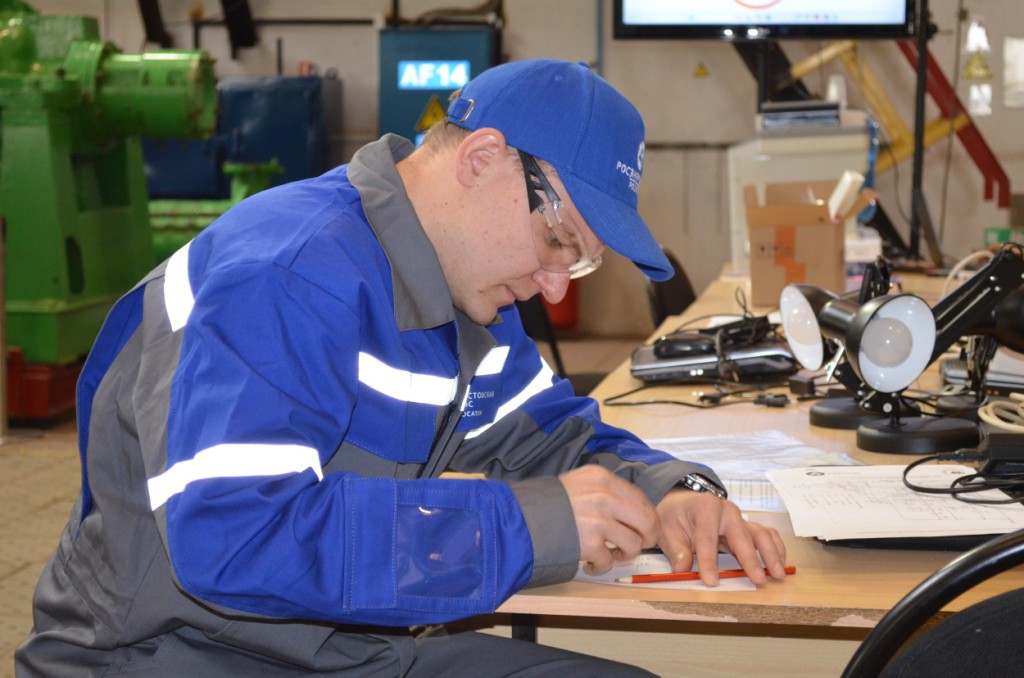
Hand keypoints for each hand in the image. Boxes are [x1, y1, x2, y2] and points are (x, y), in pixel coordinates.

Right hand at [558, 465, 659, 575]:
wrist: (520, 518)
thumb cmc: (548, 503)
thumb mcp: (577, 483)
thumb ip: (604, 491)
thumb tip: (632, 510)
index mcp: (602, 478)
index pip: (641, 498)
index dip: (647, 517)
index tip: (644, 528)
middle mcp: (604, 496)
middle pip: (647, 520)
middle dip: (647, 537)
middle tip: (638, 544)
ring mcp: (598, 520)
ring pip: (633, 544)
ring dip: (623, 554)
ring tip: (608, 554)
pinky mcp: (589, 544)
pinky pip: (609, 561)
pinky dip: (601, 566)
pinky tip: (589, 562)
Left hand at [656, 489, 786, 585]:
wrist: (683, 503)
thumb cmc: (676, 516)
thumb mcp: (667, 530)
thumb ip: (676, 551)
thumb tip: (681, 570)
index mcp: (705, 507)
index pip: (707, 538)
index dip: (709, 561)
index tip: (711, 581)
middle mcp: (727, 511)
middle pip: (742, 535)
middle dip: (751, 559)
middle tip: (759, 579)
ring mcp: (740, 518)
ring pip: (761, 534)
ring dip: (772, 554)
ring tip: (778, 574)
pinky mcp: (747, 526)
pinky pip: (767, 535)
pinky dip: (776, 549)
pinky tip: (780, 565)